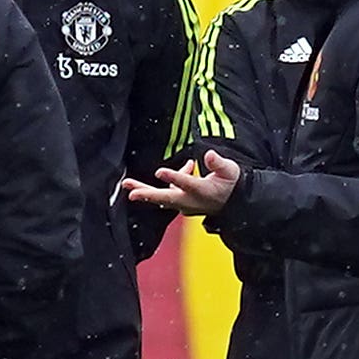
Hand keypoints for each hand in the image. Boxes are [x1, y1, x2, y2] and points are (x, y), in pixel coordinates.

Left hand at [119, 148, 242, 220]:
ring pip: (161, 197)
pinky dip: (159, 184)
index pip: (187, 184)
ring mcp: (183, 204)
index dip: (174, 177)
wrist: (231, 204)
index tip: (159, 172)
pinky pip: (165, 193)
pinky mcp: (179, 203)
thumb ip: (219, 163)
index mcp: (203, 191)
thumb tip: (208, 155)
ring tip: (127, 183)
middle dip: (149, 195)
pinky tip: (162, 173)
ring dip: (144, 191)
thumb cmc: (229, 184)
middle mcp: (190, 200)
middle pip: (167, 197)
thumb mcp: (230, 171)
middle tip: (132, 193)